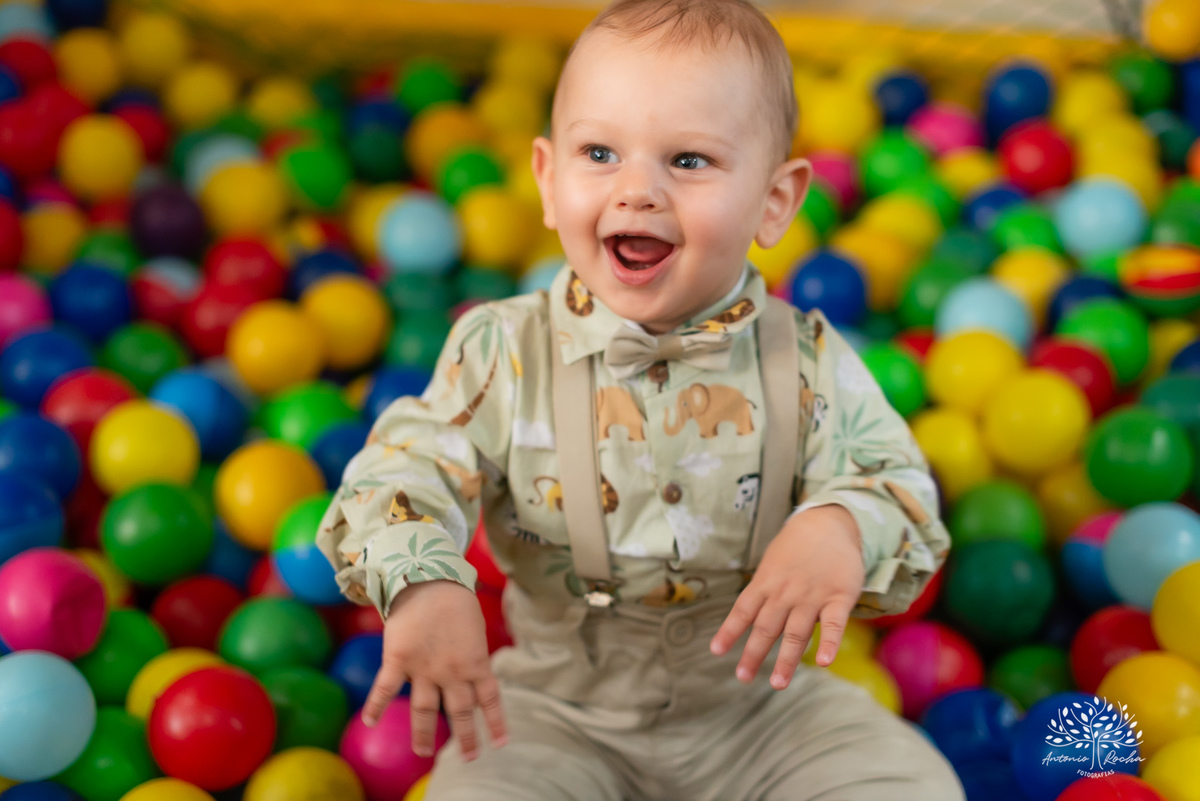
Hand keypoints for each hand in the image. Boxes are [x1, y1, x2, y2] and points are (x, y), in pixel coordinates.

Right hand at [362, 580, 506, 761]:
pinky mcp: (398, 660)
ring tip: (423, 752)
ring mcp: (425, 669)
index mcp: (476, 663)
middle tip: (468, 757)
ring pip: (426, 710)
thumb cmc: (455, 600)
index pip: (490, 700)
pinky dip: (375, 706)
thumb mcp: (475, 630)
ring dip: (425, 733)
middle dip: (465, 737)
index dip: (496, 722)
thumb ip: (473, 656)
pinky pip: (385, 688)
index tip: (500, 744)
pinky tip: (368, 722)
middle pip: (460, 711)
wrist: (428, 578)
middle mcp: (453, 672)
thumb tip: (475, 674)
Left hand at [710, 505, 863, 689]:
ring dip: (786, 659)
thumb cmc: (796, 548)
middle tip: (743, 677)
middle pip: (766, 627)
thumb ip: (763, 592)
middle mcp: (785, 592)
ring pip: (796, 632)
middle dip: (753, 654)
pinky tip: (823, 662)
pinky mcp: (839, 597)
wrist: (829, 522)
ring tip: (778, 683)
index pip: (743, 610)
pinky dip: (828, 643)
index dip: (729, 631)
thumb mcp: (772, 563)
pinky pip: (834, 624)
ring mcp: (812, 596)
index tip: (716, 651)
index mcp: (766, 583)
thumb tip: (749, 620)